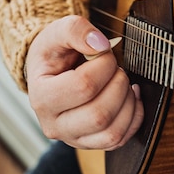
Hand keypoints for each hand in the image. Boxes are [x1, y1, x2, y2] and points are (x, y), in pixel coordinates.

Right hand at [25, 15, 143, 149]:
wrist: (51, 71)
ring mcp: (72, 138)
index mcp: (41, 97)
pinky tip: (128, 97)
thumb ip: (76, 30)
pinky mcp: (90, 143)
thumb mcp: (58, 32)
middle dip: (118, 85)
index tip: (104, 53)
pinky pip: (120, 140)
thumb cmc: (55, 52)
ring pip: (112, 133)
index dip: (104, 65)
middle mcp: (53, 125)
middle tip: (115, 68)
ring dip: (128, 103)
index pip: (84, 86)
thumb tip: (101, 45)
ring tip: (122, 83)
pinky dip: (133, 117)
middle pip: (99, 115)